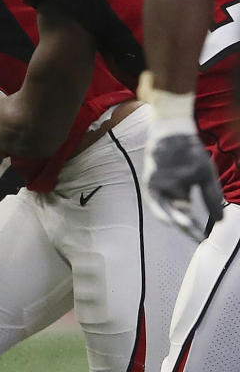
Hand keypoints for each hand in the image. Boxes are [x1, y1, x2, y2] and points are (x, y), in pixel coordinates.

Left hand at [144, 127, 223, 241]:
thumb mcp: (205, 177)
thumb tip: (220, 221)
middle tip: (195, 236)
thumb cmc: (190, 156)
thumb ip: (211, 197)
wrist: (175, 133)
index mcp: (179, 195)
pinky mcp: (150, 176)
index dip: (192, 229)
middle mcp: (166, 192)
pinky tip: (170, 213)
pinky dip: (162, 204)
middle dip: (184, 226)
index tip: (202, 239)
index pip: (185, 217)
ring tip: (187, 224)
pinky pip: (156, 193)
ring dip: (175, 215)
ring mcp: (157, 185)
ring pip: (167, 204)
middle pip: (173, 214)